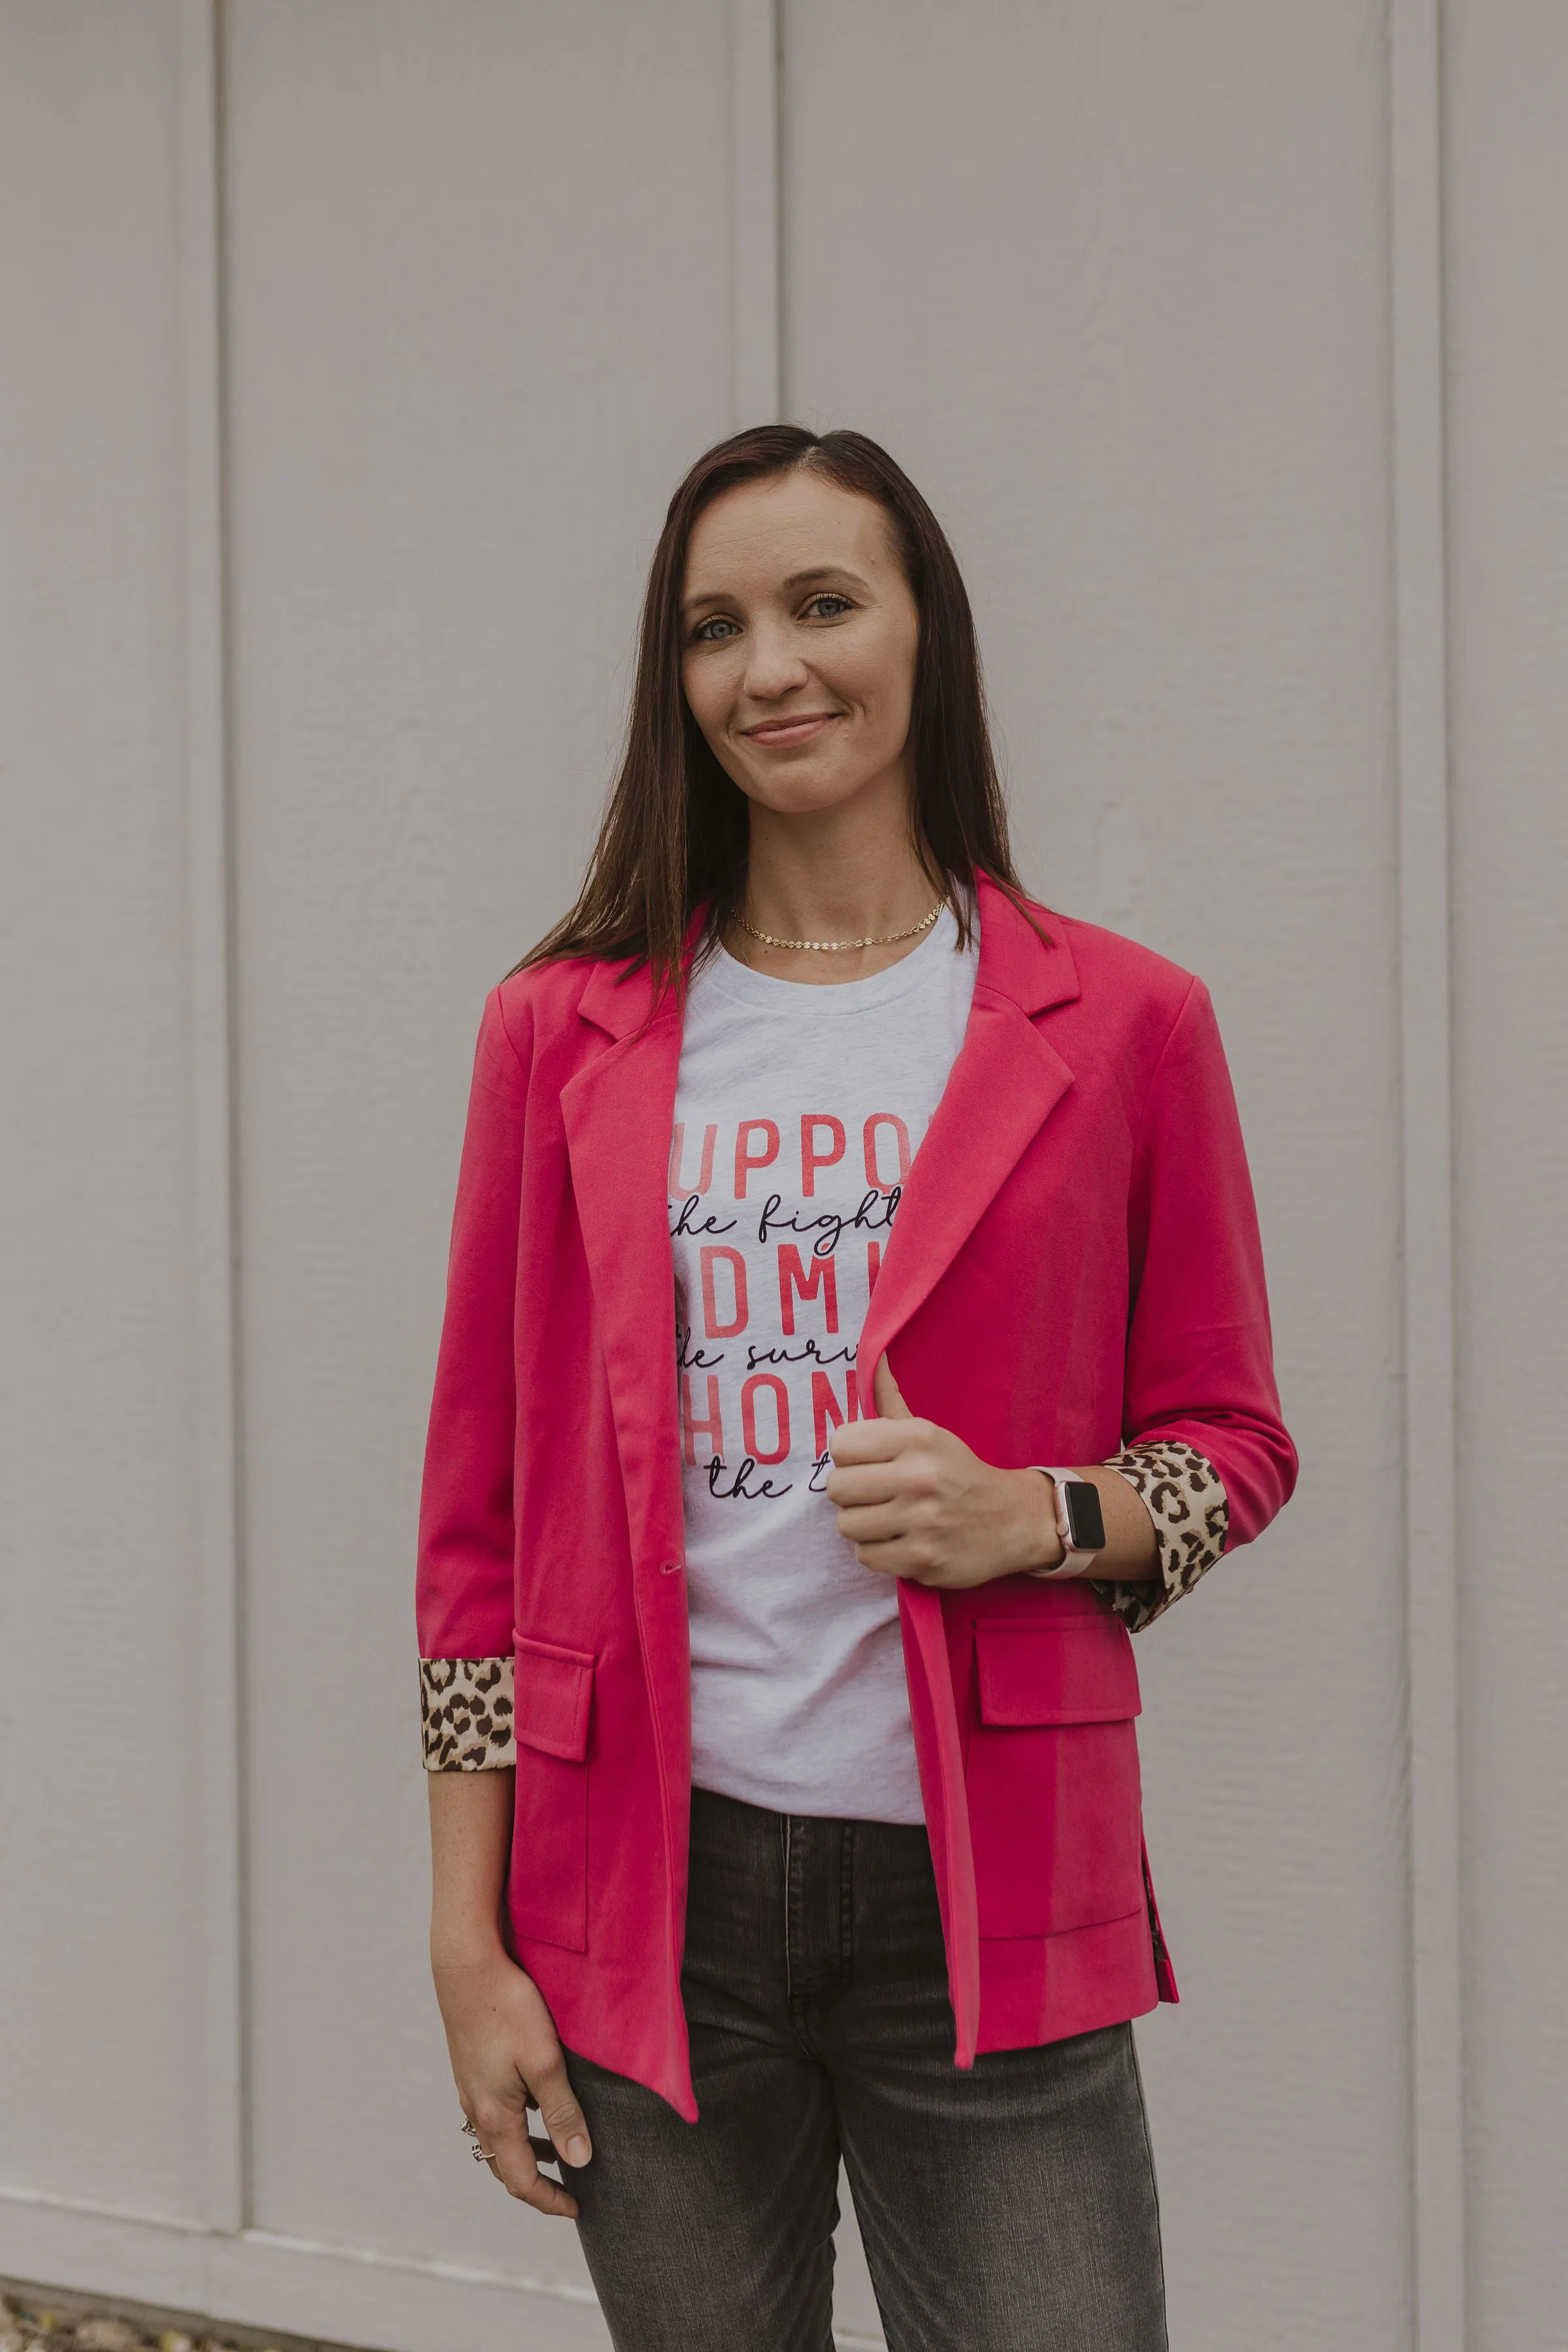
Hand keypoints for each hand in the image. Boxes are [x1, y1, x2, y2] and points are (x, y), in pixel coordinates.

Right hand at [432, 1944, 591, 2217]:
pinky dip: (516, 2124)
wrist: (466, 1964)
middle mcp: (477, 2107)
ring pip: (497, 2136)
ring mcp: (470, 2086)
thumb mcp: (545, 2061)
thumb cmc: (507, 2008)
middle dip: (537, 2180)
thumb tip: (578, 2161)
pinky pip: (492, 2110)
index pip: (521, 2179)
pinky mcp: (471, 2065)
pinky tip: (535, 2101)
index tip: (577, 2208)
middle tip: (570, 2186)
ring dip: (525, 2151)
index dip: (549, 2200)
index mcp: (495, 2115)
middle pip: (504, 2164)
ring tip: (558, 2149)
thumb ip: (562, 2112)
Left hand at [825, 1357, 1061, 1587]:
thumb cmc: (959, 1472)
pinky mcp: (923, 1559)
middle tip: (876, 1495)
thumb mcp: (930, 1432)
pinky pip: (865, 1556)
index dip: (848, 1458)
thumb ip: (890, 1400)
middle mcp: (919, 1477)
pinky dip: (878, 1551)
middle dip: (851, 1494)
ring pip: (847, 1525)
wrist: (1014, 1520)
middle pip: (837, 1488)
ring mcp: (922, 1521)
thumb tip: (873, 1359)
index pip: (840, 1445)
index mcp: (918, 1439)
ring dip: (863, 1525)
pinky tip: (900, 1540)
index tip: (867, 1464)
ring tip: (888, 1518)